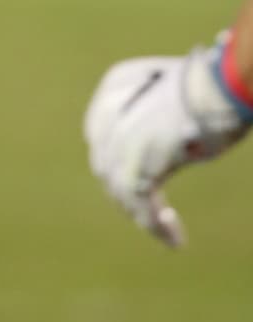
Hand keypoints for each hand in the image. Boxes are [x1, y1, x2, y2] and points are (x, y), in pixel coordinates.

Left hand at [83, 48, 250, 245]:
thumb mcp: (182, 96)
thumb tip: (177, 143)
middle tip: (151, 212)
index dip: (116, 161)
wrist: (219, 85)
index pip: (101, 131)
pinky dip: (155, 224)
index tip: (140, 183)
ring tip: (167, 229)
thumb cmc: (215, 86)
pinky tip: (175, 239)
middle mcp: (108, 109)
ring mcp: (119, 138)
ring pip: (119, 187)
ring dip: (140, 212)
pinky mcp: (136, 162)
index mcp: (116, 82)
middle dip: (125, 190)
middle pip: (105, 162)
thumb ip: (166, 116)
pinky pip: (140, 203)